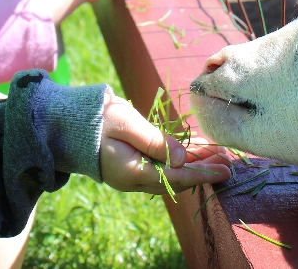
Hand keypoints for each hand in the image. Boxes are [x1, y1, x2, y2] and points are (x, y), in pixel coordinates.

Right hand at [100, 92, 230, 193]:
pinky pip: (163, 166)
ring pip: (172, 173)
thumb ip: (156, 142)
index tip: (224, 171)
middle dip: (203, 171)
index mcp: (132, 173)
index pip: (175, 178)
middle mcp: (134, 179)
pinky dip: (181, 159)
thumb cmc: (98, 119)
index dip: (202, 174)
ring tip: (219, 156)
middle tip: (229, 163)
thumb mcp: (127, 124)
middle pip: (177, 179)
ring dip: (195, 164)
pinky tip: (198, 152)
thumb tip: (183, 159)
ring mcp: (132, 174)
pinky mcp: (133, 164)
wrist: (67, 123)